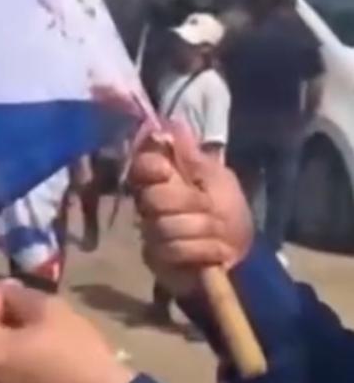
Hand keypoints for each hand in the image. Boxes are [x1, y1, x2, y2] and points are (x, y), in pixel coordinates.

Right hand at [129, 126, 252, 297]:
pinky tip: (216, 252)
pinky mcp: (156, 260)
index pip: (140, 165)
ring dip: (203, 230)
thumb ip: (193, 156)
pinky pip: (173, 251)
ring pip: (165, 227)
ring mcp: (150, 233)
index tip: (167, 171)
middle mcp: (149, 204)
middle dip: (191, 204)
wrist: (242, 253)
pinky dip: (203, 249)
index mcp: (163, 179)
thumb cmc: (228, 210)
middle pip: (154, 198)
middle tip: (211, 208)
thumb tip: (173, 122)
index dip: (151, 166)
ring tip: (220, 234)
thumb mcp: (218, 178)